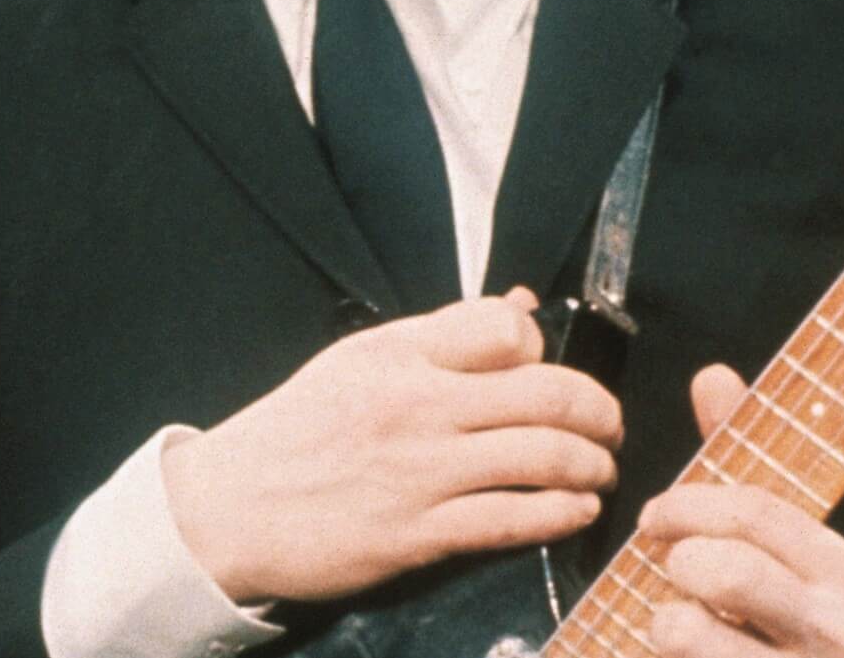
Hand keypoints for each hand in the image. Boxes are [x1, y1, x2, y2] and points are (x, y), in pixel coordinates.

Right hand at [162, 287, 621, 603]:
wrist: (231, 507)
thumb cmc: (300, 428)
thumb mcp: (363, 358)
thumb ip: (444, 334)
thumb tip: (524, 307)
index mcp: (403, 353)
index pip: (506, 327)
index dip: (543, 347)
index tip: (550, 368)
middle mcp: (420, 405)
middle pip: (545, 393)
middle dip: (599, 409)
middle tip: (611, 422)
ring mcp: (421, 473)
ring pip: (541, 458)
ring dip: (592, 463)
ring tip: (603, 467)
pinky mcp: (418, 536)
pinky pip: (511, 520)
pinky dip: (561, 512)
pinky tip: (578, 509)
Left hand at [639, 365, 843, 657]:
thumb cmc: (781, 612)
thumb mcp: (771, 538)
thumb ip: (740, 456)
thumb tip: (712, 374)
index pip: (753, 510)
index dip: (687, 505)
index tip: (652, 516)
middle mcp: (839, 633)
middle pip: (729, 570)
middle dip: (679, 561)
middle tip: (667, 569)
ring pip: (693, 634)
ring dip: (664, 622)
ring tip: (671, 625)